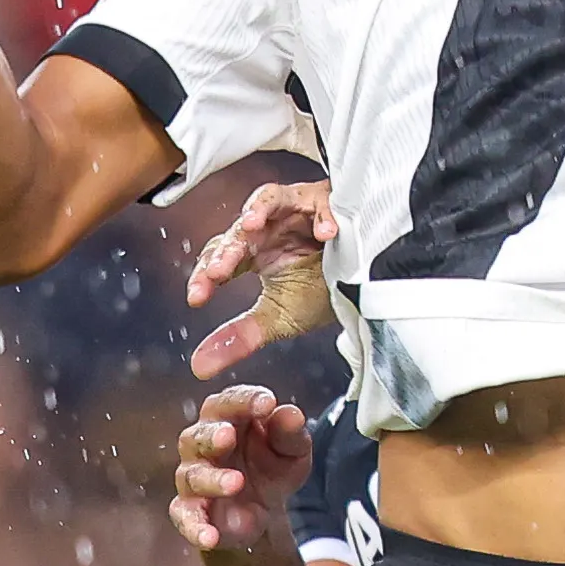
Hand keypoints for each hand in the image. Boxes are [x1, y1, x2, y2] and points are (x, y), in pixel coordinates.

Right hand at [168, 384, 315, 560]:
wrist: (266, 510)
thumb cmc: (273, 465)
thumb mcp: (293, 449)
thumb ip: (291, 432)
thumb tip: (291, 414)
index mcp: (228, 418)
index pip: (230, 402)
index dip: (246, 401)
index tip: (267, 403)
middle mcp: (203, 443)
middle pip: (200, 436)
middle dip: (212, 436)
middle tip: (228, 436)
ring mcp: (194, 477)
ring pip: (194, 476)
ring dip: (213, 479)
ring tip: (236, 483)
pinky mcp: (190, 510)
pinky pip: (186, 517)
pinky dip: (196, 527)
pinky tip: (209, 537)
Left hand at [185, 176, 343, 375]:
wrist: (368, 288)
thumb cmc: (324, 293)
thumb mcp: (278, 319)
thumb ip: (240, 339)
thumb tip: (200, 366)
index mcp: (256, 252)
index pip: (220, 256)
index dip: (205, 274)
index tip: (196, 297)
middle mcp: (272, 228)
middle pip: (240, 229)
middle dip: (228, 250)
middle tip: (218, 273)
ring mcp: (298, 211)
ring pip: (270, 199)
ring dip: (259, 209)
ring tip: (253, 225)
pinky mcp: (330, 201)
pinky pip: (322, 201)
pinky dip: (323, 214)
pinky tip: (325, 234)